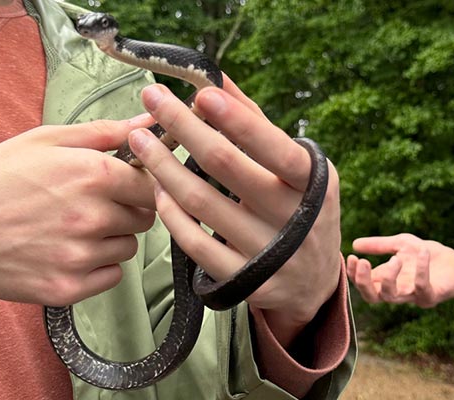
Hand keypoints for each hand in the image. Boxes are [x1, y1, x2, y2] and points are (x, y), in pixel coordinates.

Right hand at [0, 118, 158, 313]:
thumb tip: (149, 122)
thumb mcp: (45, 140)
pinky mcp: (68, 289)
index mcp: (93, 174)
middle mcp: (92, 217)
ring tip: (72, 227)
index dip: (140, 182)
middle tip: (91, 204)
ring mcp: (80, 256)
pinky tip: (67, 251)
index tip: (122, 183)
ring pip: (127, 248)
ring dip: (111, 238)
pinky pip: (111, 277)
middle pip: (144, 217)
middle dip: (126, 209)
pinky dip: (98, 267)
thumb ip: (104, 132)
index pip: (151, 183)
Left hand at [127, 77, 342, 344]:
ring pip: (201, 203)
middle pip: (226, 166)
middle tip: (152, 98)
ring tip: (140, 140)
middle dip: (183, 126)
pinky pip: (194, 243)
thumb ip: (257, 123)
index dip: (236, 120)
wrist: (313, 282)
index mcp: (313, 183)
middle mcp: (294, 219)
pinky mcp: (242, 280)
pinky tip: (156, 188)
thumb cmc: (299, 208)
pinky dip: (170, 212)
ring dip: (164, 166)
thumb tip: (216, 78)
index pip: (274, 147)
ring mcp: (267, 253)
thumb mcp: (295, 167)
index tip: (201, 94)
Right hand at [347, 234, 453, 307]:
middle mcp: (397, 291)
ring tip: (396, 258)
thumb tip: (354, 243)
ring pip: (391, 297)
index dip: (353, 274)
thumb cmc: (427, 255)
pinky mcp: (432, 296)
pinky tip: (422, 252)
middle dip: (363, 281)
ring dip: (389, 278)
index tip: (351, 256)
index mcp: (386, 280)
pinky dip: (421, 270)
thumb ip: (379, 245)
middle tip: (363, 262)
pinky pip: (422, 287)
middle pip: (372, 297)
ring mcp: (413, 296)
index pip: (363, 284)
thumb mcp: (400, 244)